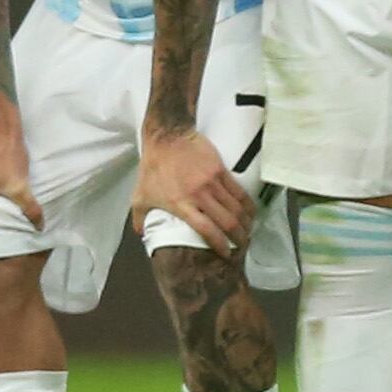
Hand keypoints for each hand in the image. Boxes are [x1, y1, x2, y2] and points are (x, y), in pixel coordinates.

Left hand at [132, 125, 252, 252]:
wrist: (167, 137)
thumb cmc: (153, 167)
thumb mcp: (140, 195)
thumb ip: (140, 218)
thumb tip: (141, 234)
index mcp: (181, 205)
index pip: (206, 229)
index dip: (219, 244)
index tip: (226, 253)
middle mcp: (199, 196)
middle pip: (227, 221)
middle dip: (238, 237)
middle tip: (242, 245)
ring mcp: (212, 182)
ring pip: (236, 208)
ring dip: (245, 222)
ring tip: (248, 232)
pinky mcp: (220, 170)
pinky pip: (238, 191)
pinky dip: (247, 205)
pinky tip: (251, 213)